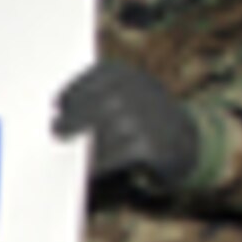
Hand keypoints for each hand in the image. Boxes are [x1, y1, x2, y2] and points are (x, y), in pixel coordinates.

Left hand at [53, 60, 197, 184]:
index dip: (75, 88)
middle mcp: (143, 93)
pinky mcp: (153, 146)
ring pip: (108, 129)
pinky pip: (118, 154)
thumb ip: (98, 98)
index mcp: (133, 76)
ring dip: (84, 141)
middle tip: (56, 130)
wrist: (185, 143)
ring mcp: (150, 118)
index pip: (99, 75)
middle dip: (74, 117)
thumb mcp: (127, 97)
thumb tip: (60, 113)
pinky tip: (89, 167)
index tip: (56, 103)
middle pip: (102, 102)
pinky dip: (99, 162)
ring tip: (69, 149)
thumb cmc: (142, 120)